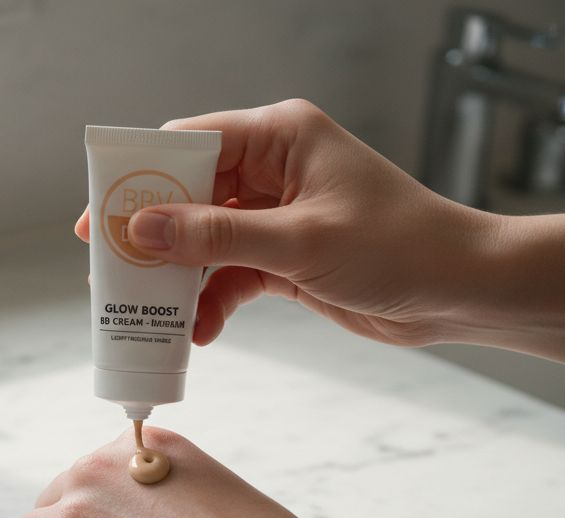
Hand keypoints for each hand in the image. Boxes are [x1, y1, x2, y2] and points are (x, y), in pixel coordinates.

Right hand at [76, 99, 501, 347]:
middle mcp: (274, 168)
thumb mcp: (299, 243)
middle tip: (113, 273)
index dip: (139, 180)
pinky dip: (212, 301)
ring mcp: (278, 213)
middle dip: (153, 237)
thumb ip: (216, 237)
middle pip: (188, 195)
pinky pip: (229, 273)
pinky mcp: (285, 255)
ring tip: (150, 314)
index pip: (189, 144)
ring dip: (180, 279)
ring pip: (204, 240)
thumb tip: (142, 229)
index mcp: (280, 137)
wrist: (464, 292)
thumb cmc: (401, 248)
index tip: (100, 216)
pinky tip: (199, 332)